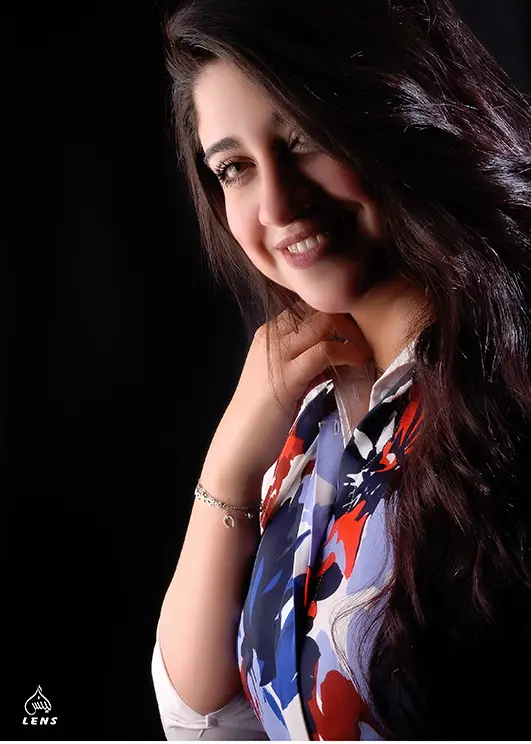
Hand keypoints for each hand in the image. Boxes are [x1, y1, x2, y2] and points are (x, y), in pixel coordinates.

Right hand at [200, 310, 371, 501]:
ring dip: (351, 335)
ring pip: (322, 322)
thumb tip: (335, 355)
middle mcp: (270, 336)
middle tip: (366, 341)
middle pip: (317, 309)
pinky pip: (325, 350)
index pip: (307, 308)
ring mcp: (277, 354)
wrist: (238, 447)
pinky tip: (359, 363)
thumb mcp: (285, 380)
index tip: (356, 334)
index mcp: (267, 334)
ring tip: (365, 352)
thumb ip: (305, 364)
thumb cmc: (261, 419)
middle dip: (347, 321)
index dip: (336, 316)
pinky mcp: (288, 375)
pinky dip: (348, 353)